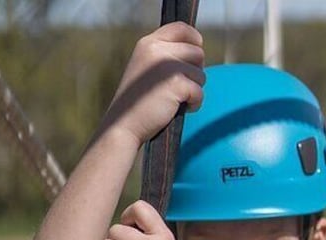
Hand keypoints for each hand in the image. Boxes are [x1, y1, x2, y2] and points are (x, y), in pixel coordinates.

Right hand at [102, 22, 205, 146]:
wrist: (124, 124)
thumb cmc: (138, 102)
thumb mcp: (147, 69)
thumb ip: (166, 56)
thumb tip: (198, 52)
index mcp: (148, 43)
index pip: (182, 29)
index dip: (195, 40)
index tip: (194, 58)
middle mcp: (157, 49)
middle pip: (197, 53)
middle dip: (194, 72)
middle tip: (179, 88)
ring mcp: (166, 65)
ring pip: (200, 73)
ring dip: (194, 89)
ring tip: (174, 99)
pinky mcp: (175, 83)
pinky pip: (199, 91)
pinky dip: (194, 104)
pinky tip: (176, 109)